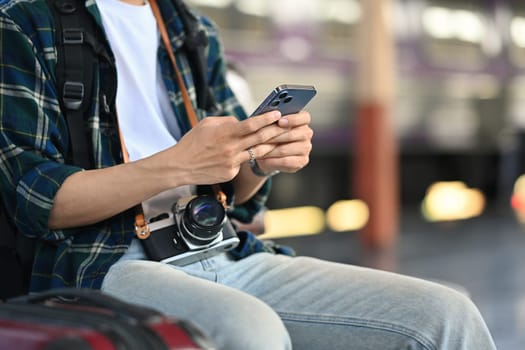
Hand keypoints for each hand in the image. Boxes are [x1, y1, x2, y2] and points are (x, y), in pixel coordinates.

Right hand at [163, 110, 285, 184]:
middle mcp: (230, 148)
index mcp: (225, 133)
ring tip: (279, 140)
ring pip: (257, 153)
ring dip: (269, 146)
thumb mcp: (207, 124)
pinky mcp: (231, 173)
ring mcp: (232, 162)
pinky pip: (243, 163)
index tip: (277, 114)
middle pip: (259, 139)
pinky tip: (250, 154)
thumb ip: (227, 121)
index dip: (266, 119)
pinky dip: (247, 158)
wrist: (180, 166)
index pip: (251, 125)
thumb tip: (242, 121)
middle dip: (274, 131)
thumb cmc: (192, 142)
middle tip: (286, 126)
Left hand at [253, 111, 312, 173]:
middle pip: (293, 134)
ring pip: (286, 149)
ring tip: (258, 149)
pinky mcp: (302, 161)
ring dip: (270, 150)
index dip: (293, 119)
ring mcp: (306, 148)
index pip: (304, 117)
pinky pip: (286, 161)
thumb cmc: (270, 135)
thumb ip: (272, 120)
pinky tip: (264, 159)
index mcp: (303, 120)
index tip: (279, 121)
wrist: (268, 153)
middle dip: (275, 137)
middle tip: (260, 138)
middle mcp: (307, 133)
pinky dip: (272, 160)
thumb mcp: (270, 125)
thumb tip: (267, 117)